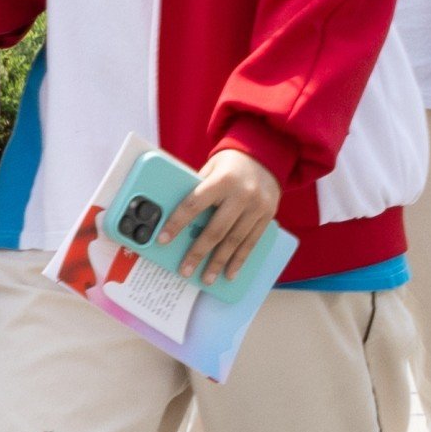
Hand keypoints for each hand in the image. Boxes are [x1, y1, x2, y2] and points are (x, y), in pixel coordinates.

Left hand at [164, 146, 282, 286]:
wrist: (267, 153)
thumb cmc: (231, 163)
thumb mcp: (211, 169)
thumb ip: (198, 190)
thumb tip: (178, 220)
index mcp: (222, 180)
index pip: (194, 204)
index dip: (177, 223)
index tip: (163, 240)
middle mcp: (242, 194)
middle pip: (216, 229)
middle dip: (198, 252)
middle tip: (185, 270)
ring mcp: (257, 207)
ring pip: (235, 240)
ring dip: (219, 262)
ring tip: (207, 278)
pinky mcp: (267, 216)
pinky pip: (252, 242)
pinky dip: (240, 259)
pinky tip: (230, 273)